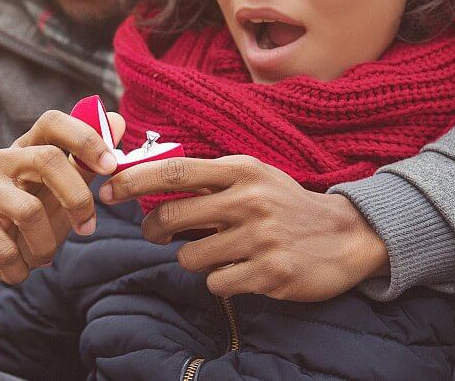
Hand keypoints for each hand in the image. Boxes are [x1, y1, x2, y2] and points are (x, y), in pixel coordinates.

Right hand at [0, 110, 124, 320]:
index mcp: (28, 149)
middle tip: (88, 228)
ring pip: (29, 210)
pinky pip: (4, 248)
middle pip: (47, 159)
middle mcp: (2, 160)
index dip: (85, 138)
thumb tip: (118, 122)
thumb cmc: (25, 224)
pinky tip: (18, 272)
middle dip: (78, 198)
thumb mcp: (59, 195)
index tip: (110, 166)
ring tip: (45, 257)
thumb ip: (86, 164)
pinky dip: (20, 268)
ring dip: (46, 245)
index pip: (53, 122)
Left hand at [99, 155, 387, 301]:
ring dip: (195, 259)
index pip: (175, 170)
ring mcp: (260, 237)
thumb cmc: (286, 204)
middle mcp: (249, 200)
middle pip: (172, 217)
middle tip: (157, 234)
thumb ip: (208, 179)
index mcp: (242, 170)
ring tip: (220, 252)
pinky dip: (221, 281)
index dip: (134, 180)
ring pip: (190, 257)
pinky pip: (216, 284)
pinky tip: (242, 271)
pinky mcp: (270, 273)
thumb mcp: (253, 177)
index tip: (107, 189)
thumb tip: (148, 182)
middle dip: (154, 230)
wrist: (347, 234)